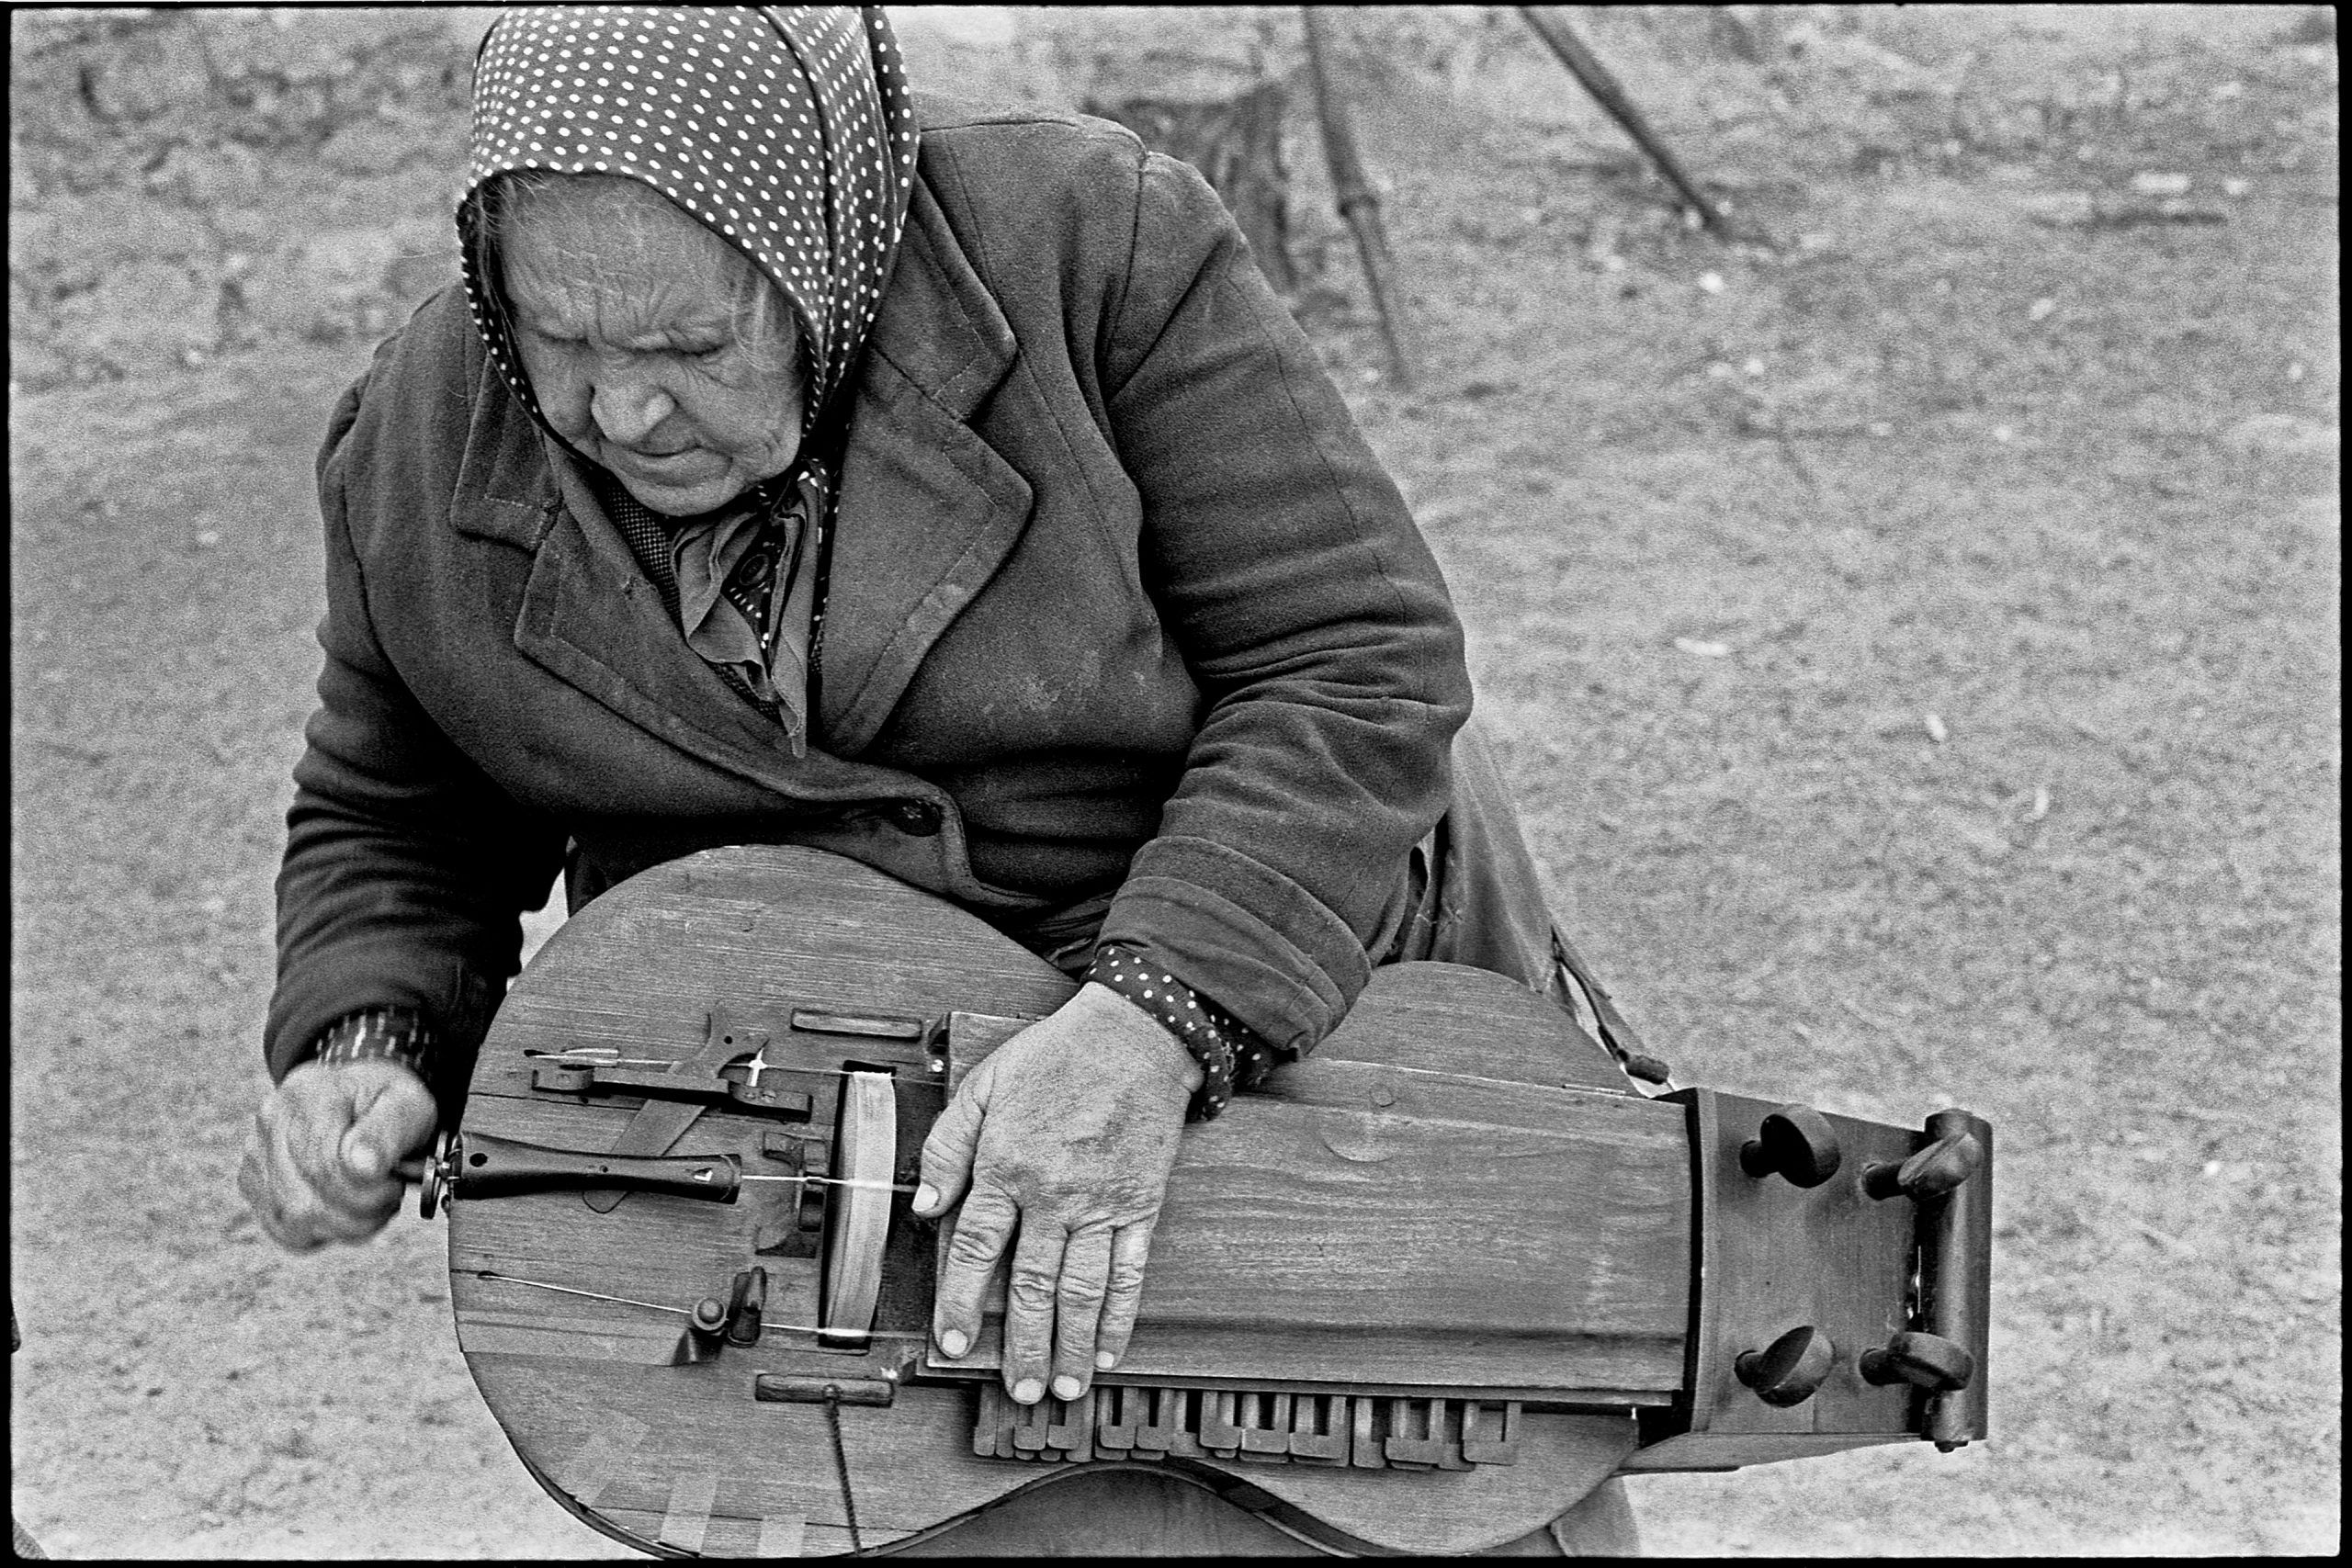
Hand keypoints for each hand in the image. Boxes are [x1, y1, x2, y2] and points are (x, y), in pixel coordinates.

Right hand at [236, 1059, 437, 1251]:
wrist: (365, 1098)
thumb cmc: (388, 1103)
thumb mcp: (406, 1104)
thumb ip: (388, 1132)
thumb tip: (364, 1167)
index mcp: (309, 1093)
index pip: (329, 1166)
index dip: (371, 1188)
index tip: (396, 1180)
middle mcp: (271, 1121)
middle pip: (308, 1201)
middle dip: (363, 1209)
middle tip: (390, 1192)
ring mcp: (256, 1153)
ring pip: (296, 1221)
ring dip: (348, 1223)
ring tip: (373, 1199)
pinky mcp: (253, 1183)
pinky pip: (286, 1231)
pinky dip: (325, 1230)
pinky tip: (347, 1208)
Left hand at [915, 981, 1202, 1405]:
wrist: (1134, 1035)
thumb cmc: (1056, 1054)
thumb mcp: (983, 1086)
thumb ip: (947, 1146)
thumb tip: (923, 1204)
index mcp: (1008, 1167)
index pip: (978, 1250)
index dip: (962, 1303)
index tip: (955, 1343)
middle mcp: (1054, 1195)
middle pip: (1033, 1287)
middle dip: (1024, 1346)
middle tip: (1020, 1390)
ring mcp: (1101, 1205)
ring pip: (1083, 1291)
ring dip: (1071, 1346)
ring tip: (1064, 1388)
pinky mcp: (1141, 1205)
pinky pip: (1131, 1271)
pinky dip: (1121, 1315)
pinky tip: (1111, 1348)